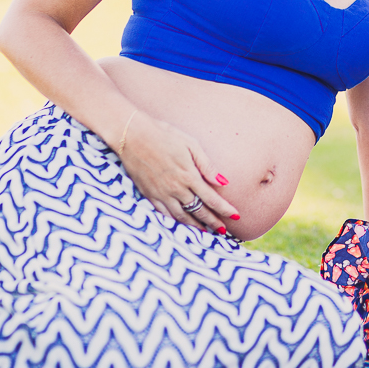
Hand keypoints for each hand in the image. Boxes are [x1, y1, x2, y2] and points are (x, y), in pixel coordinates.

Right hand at [116, 111, 239, 232]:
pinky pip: (164, 214)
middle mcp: (176, 189)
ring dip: (195, 225)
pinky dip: (175, 221)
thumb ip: (207, 166)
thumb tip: (223, 182)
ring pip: (182, 216)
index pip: (212, 199)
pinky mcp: (149, 195)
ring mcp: (161, 194)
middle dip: (213, 222)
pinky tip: (181, 223)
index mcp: (189, 176)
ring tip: (205, 231)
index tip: (236, 216)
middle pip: (199, 211)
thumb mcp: (190, 145)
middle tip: (223, 230)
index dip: (225, 209)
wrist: (132, 136)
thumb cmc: (164, 135)